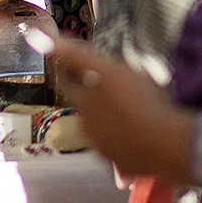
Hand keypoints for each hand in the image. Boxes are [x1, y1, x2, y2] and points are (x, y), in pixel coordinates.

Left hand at [36, 28, 194, 182]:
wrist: (166, 143)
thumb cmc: (140, 101)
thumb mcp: (109, 69)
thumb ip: (74, 54)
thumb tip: (35, 36)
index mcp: (85, 104)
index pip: (68, 83)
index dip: (70, 69)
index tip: (75, 60)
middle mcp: (89, 129)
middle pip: (87, 107)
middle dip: (95, 96)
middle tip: (114, 84)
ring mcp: (105, 150)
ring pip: (104, 130)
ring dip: (112, 120)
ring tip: (132, 110)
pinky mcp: (122, 166)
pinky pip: (122, 151)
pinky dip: (127, 143)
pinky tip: (141, 135)